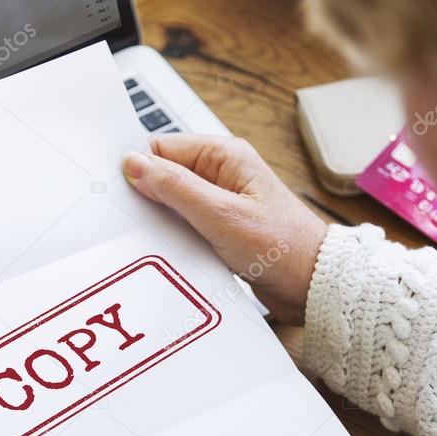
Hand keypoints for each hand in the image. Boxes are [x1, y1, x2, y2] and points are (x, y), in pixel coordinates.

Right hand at [122, 134, 327, 325]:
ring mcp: (222, 203)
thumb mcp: (220, 214)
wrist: (311, 285)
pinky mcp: (222, 228)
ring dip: (164, 222)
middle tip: (142, 222)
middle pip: (166, 176)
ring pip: (174, 204)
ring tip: (164, 240)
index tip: (125, 194)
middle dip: (151, 198)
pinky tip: (175, 252)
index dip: (142, 169)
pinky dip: (177, 238)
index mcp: (225, 156)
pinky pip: (187, 226)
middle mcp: (223, 174)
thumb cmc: (281, 246)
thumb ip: (174, 187)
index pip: (164, 148)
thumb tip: (134, 163)